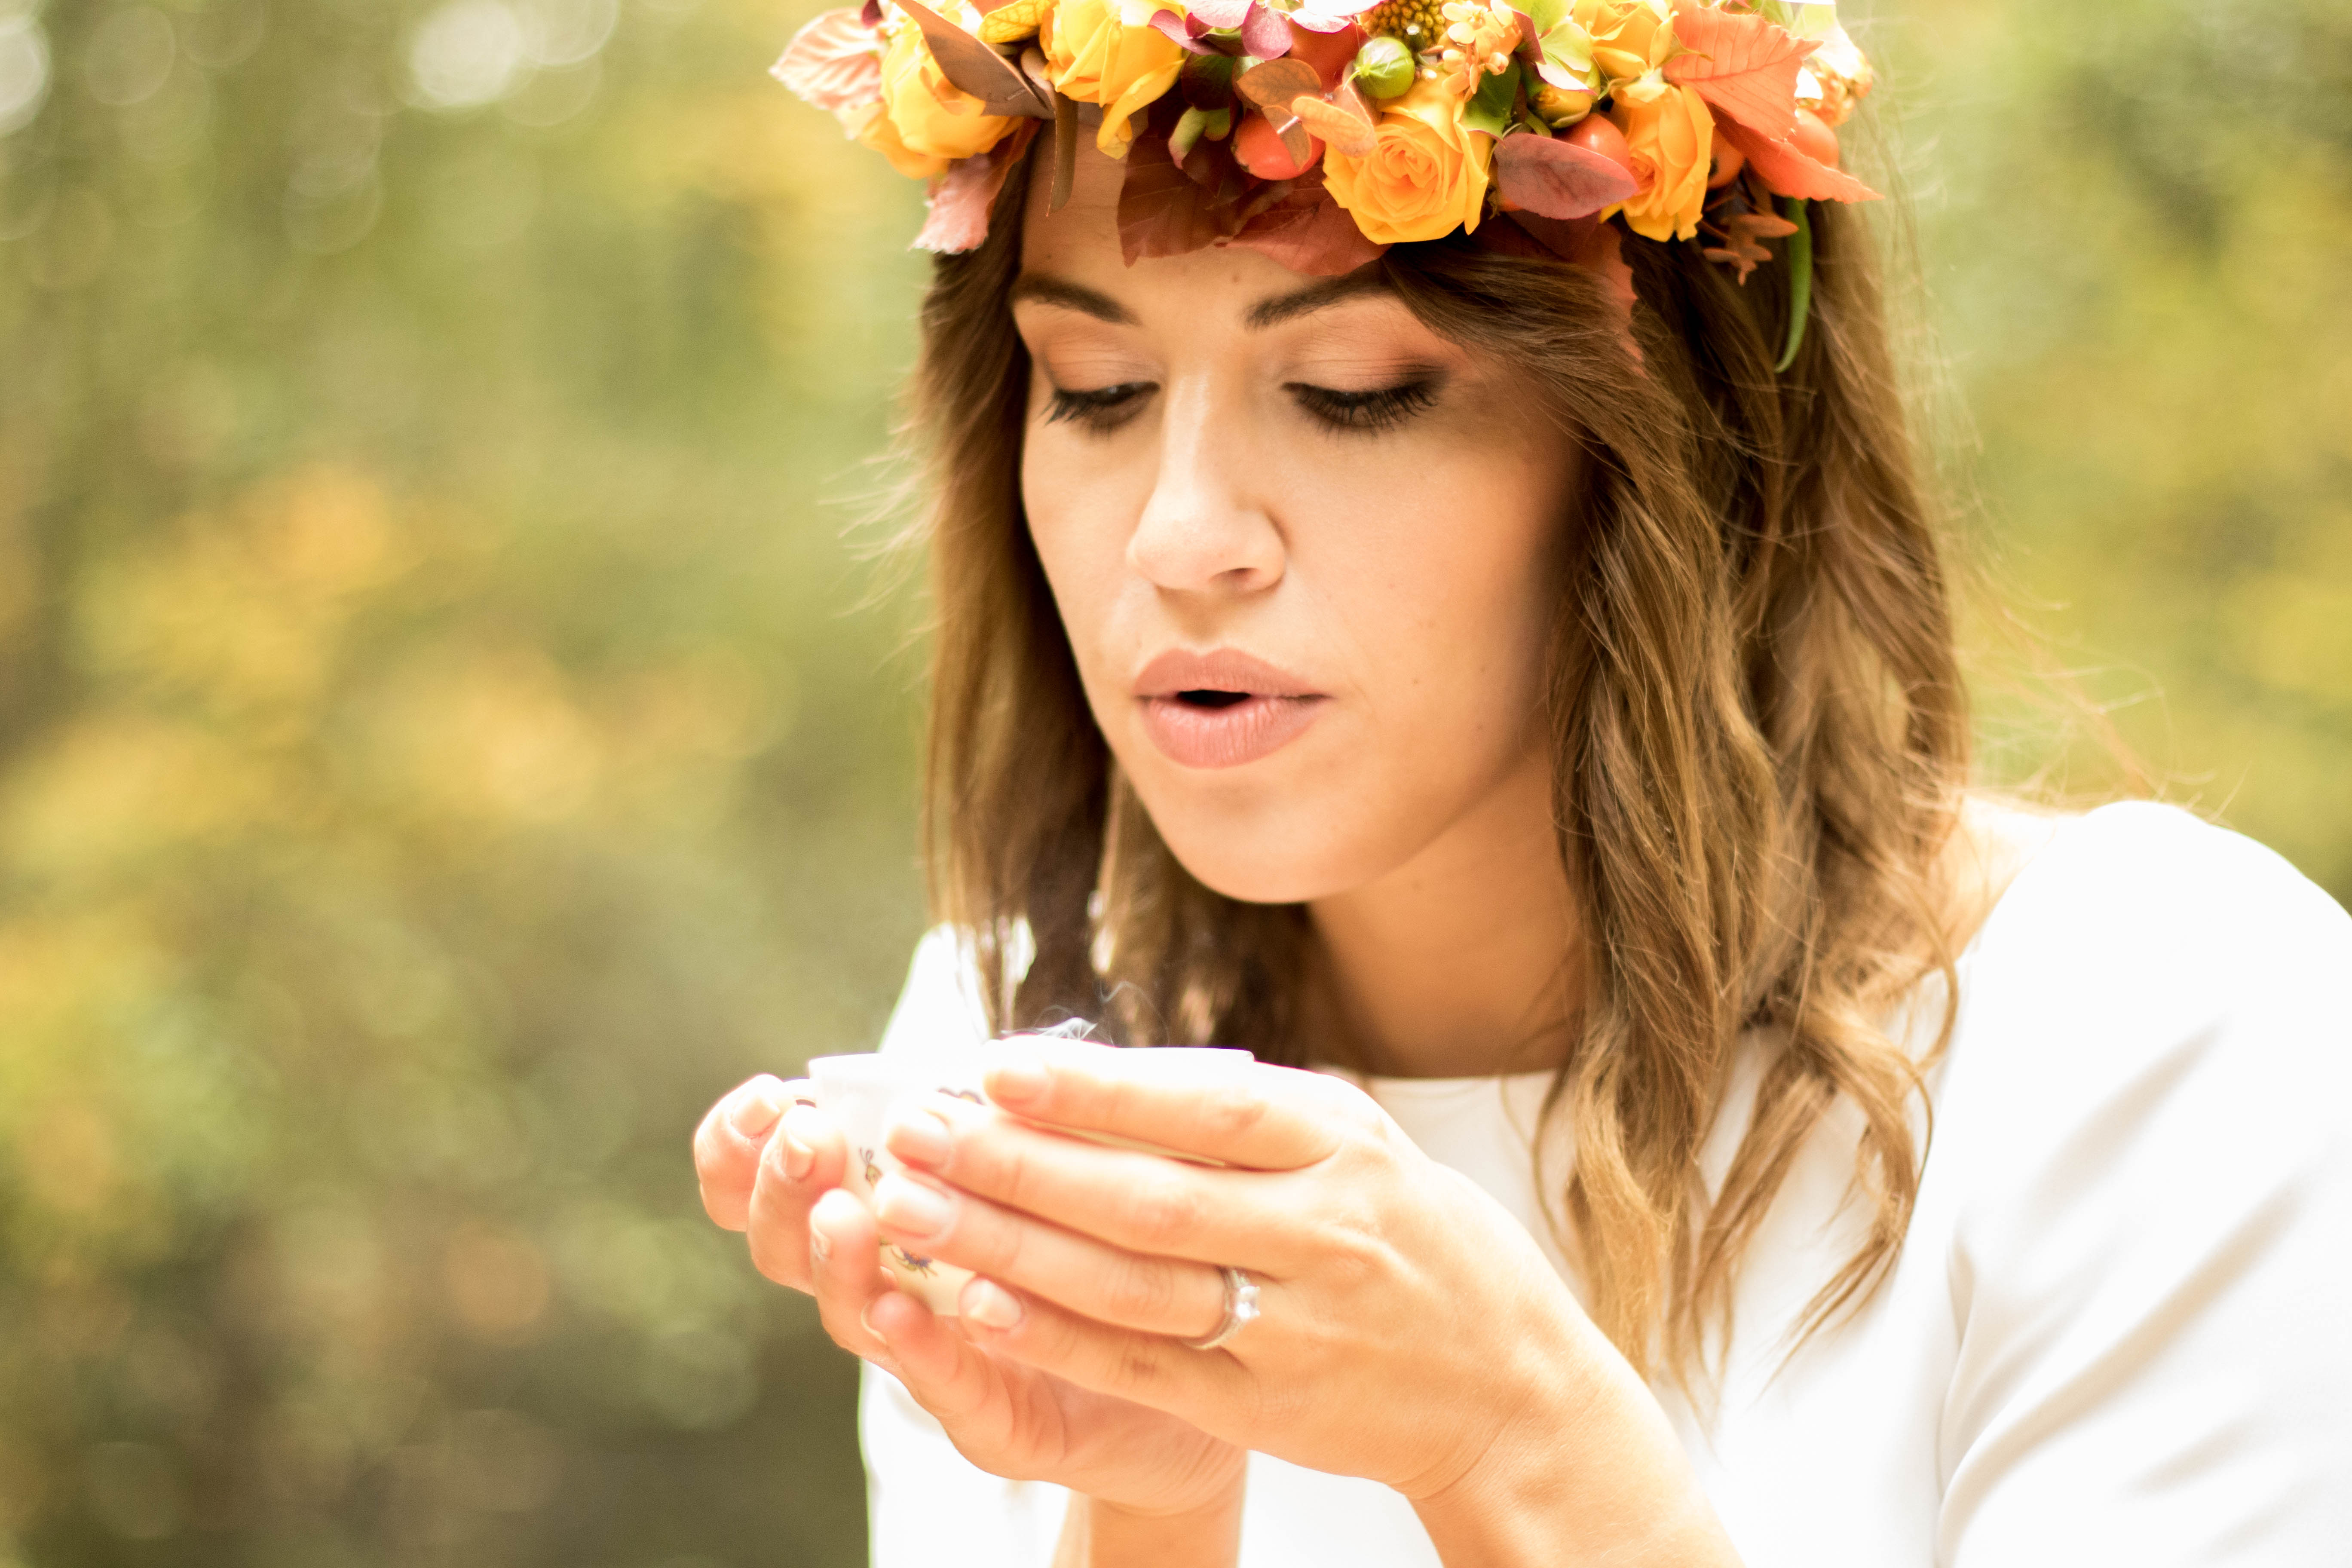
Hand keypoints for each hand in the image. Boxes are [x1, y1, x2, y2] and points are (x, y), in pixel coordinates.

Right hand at [690, 1075, 1245, 1520]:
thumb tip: (993, 1052)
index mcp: (888, 1207)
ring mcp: (931, 1353)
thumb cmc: (1112, 1235)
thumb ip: (1004, 1108)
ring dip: (843, 1258)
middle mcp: (890, 1281)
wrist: (1199, 1360)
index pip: (773, 1177)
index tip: (767, 1093)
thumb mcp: (1055, 1150)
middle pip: (790, 1244)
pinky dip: (918, 1349)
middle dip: (784, 1187)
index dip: (743, 1143)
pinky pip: (944, 1387)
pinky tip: (903, 1309)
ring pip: (854, 1314)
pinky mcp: (994, 1419)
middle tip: (807, 1136)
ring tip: (846, 1212)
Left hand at [873, 1042, 1734, 1567]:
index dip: (1095, 1088)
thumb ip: (1245, 1111)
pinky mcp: (1265, 1407)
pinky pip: (1143, 1366)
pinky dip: (1056, 1335)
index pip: (1203, 1106)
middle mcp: (1321, 1234)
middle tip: (917, 1131)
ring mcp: (1292, 1327)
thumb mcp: (1360, 1145)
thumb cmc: (1415, 1241)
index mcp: (1344, 1148)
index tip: (995, 1065)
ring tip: (914, 1208)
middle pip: (1146, 1198)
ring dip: (1009, 1247)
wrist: (1507, 1386)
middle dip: (1018, 1164)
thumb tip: (1103, 1070)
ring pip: (1127, 1285)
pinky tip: (979, 1303)